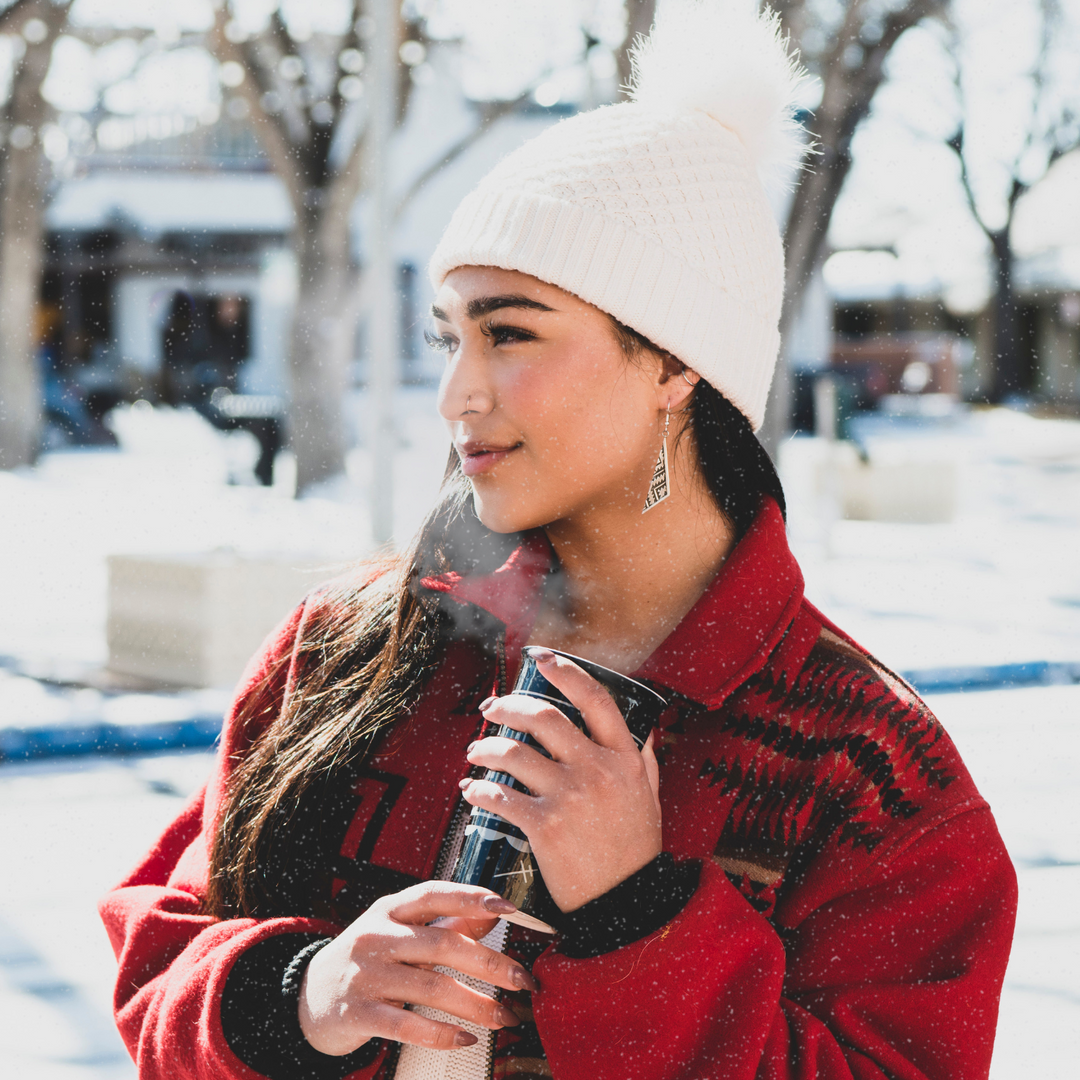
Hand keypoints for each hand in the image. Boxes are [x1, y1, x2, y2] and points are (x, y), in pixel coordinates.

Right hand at [298, 882, 538, 1055]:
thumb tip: (491, 916)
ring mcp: (364, 975)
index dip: (471, 898)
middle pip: (442, 945)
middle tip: (522, 981)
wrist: (309, 997)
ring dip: (476, 1005)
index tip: (508, 908)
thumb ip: (443, 923)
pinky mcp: (358, 1013)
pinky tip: (467, 1038)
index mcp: (389, 909)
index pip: (434, 894)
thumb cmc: (368, 958)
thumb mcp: (398, 931)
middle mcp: (375, 936)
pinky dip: (443, 1034)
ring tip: (503, 1016)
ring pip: (432, 988)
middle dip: (490, 963)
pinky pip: (408, 1026)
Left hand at [460, 650, 661, 913]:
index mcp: (624, 757)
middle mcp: (598, 769)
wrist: (627, 906)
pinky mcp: (544, 827)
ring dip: (485, 747)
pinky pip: (500, 795)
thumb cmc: (635, 851)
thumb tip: (643, 731)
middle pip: (544, 718)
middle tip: (490, 709)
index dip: (566, 672)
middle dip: (508, 706)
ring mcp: (571, 796)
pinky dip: (479, 789)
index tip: (541, 656)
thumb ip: (644, 762)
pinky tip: (471, 790)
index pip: (595, 699)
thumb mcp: (650, 798)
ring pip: (514, 753)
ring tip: (475, 752)